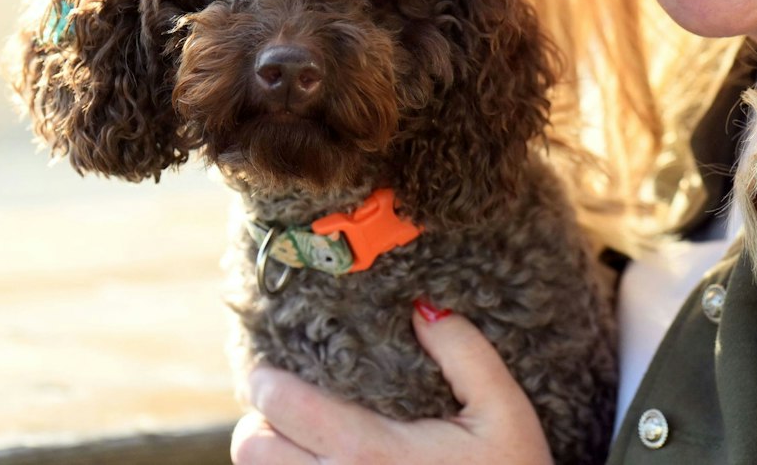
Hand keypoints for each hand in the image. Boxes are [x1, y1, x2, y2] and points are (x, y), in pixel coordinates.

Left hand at [230, 303, 552, 464]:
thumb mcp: (503, 411)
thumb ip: (465, 352)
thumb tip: (421, 307)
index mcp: (373, 452)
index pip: (285, 409)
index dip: (265, 383)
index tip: (267, 369)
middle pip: (253, 451)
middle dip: (260, 422)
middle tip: (282, 407)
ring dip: (272, 457)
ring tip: (296, 438)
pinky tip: (321, 464)